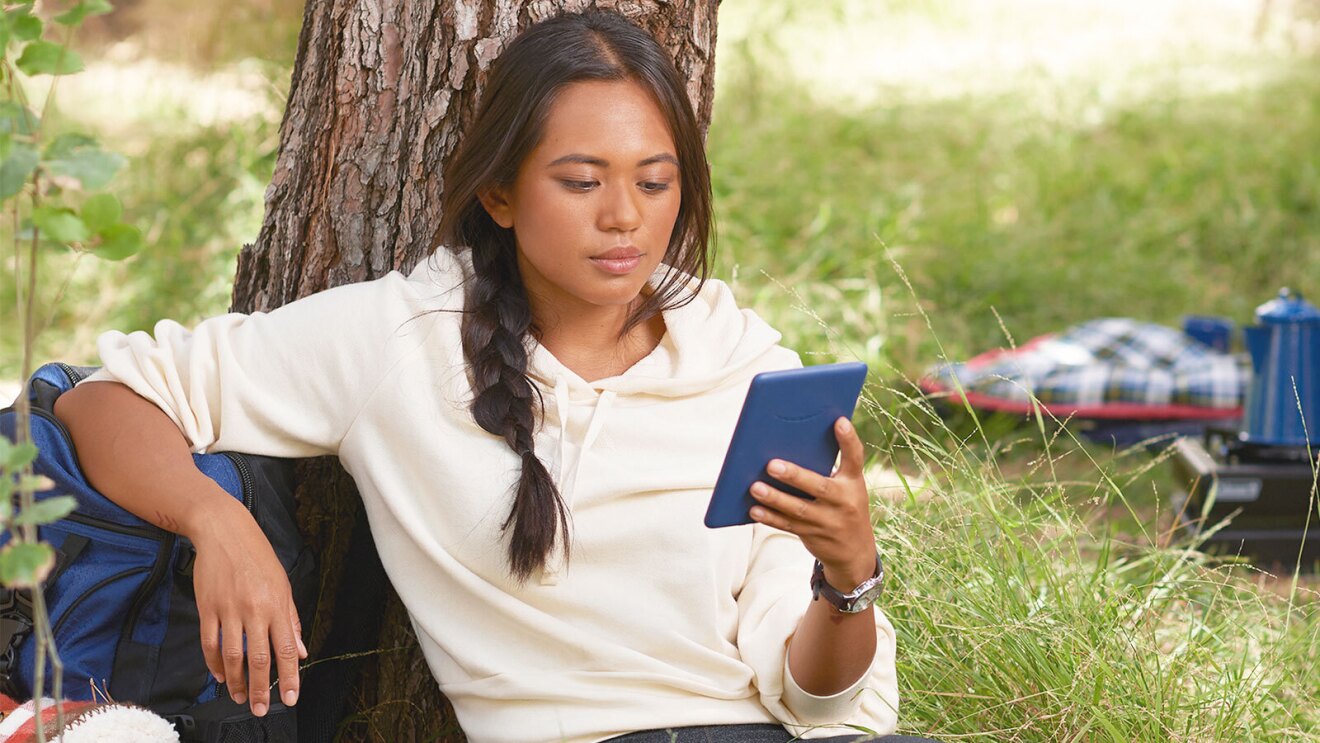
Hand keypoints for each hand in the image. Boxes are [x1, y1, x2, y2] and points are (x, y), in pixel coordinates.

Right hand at [189, 499, 306, 716]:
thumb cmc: (258, 557)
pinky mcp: (207, 608)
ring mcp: (228, 609)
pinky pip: (209, 643)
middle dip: (262, 688)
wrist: (224, 531)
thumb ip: (291, 620)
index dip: (289, 677)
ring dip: (237, 681)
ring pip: (232, 656)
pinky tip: (220, 676)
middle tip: (262, 709)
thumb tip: (300, 652)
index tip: (290, 697)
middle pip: (259, 658)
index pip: (286, 648)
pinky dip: (214, 664)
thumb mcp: (283, 584)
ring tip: (241, 697)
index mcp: (277, 604)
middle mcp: (254, 609)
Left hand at [748, 416, 876, 589]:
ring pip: (799, 509)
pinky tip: (754, 509)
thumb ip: (827, 469)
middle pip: (819, 487)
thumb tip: (789, 444)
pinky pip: (788, 525)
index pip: (855, 458)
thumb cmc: (843, 505)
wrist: (855, 551)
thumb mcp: (846, 487)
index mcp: (853, 482)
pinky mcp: (813, 536)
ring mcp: (829, 522)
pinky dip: (769, 517)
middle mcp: (845, 502)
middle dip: (795, 476)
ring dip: (775, 499)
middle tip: (771, 465)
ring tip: (754, 487)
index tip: (839, 421)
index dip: (849, 440)